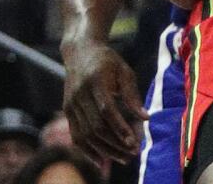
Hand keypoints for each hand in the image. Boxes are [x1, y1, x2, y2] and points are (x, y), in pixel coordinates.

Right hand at [62, 41, 148, 162]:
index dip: (119, 128)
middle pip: (96, 126)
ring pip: (85, 135)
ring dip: (104, 150)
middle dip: (114, 143)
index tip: (133, 142)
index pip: (107, 110)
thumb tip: (145, 118)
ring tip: (122, 158)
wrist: (80, 52)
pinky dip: (88, 150)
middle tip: (132, 153)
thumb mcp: (124, 71)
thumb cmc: (108, 61)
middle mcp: (79, 94)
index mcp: (95, 81)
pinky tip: (101, 160)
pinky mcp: (67, 110)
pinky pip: (76, 135)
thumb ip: (132, 95)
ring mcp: (71, 104)